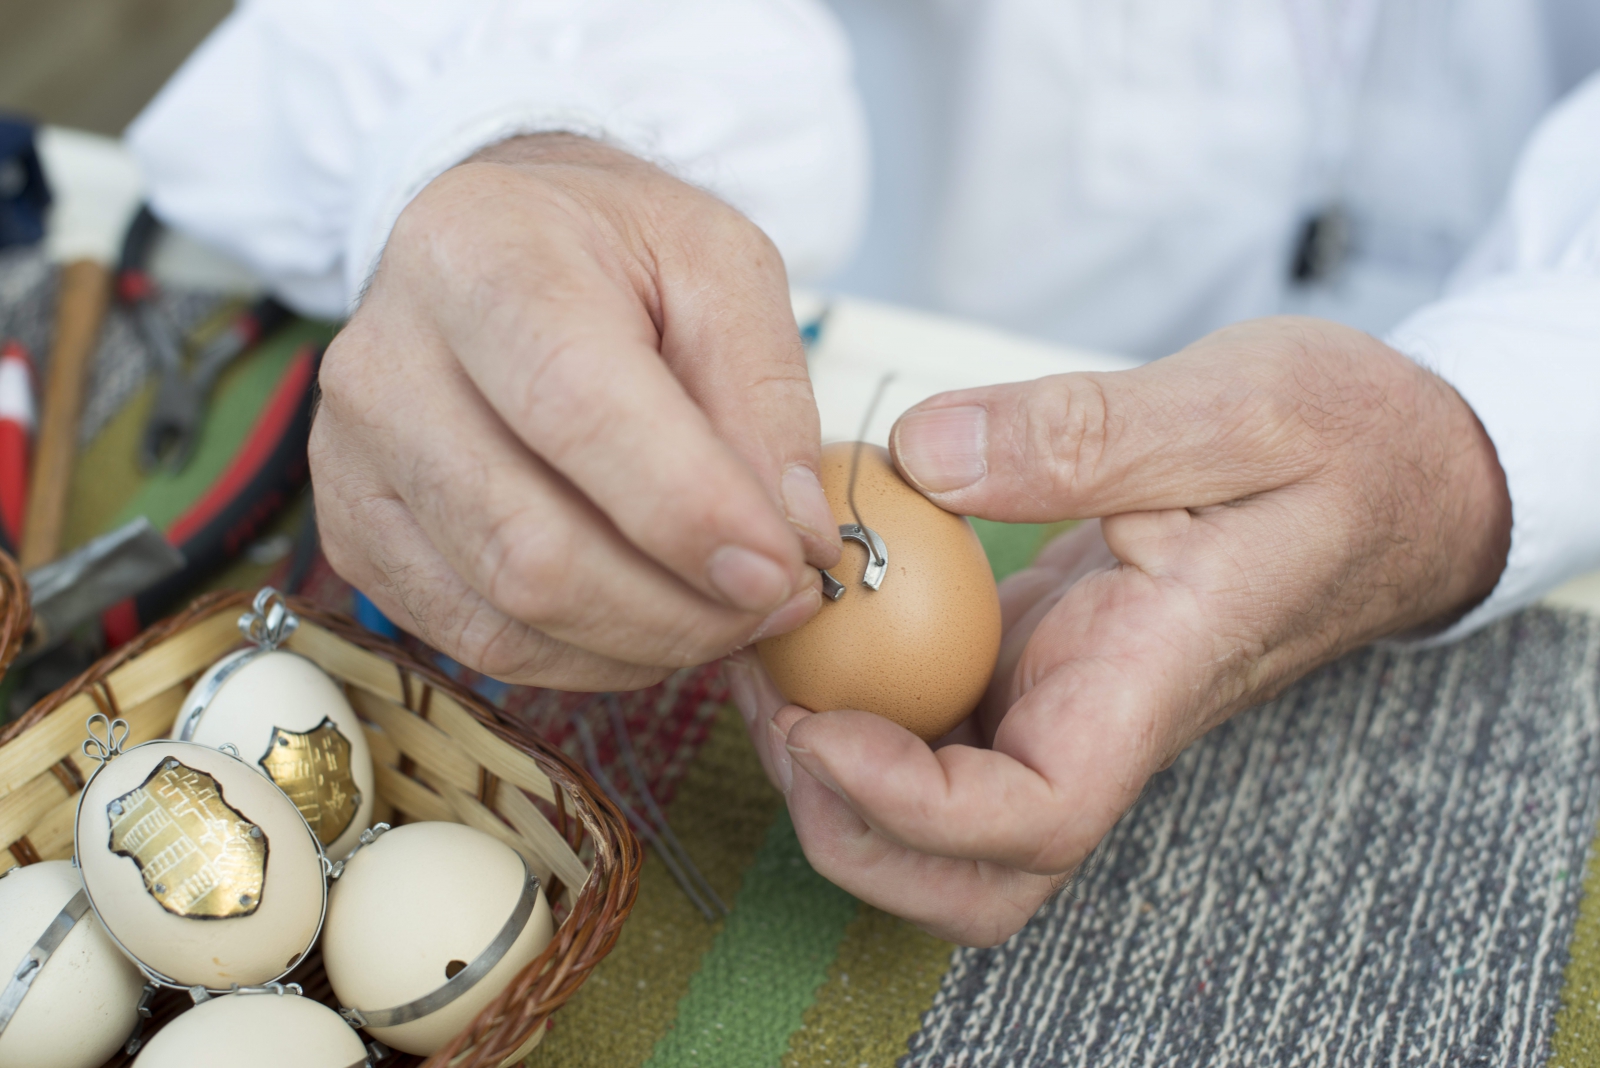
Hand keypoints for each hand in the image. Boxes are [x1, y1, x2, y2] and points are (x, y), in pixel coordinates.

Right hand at [311, 134, 838, 687]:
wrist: (494, 244)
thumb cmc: (613, 250)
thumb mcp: (721, 266)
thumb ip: (766, 395)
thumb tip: (791, 541)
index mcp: (480, 258)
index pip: (577, 410)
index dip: (688, 513)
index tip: (782, 567)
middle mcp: (386, 363)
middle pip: (532, 547)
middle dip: (680, 609)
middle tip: (775, 602)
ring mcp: (351, 460)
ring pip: (508, 615)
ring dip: (647, 643)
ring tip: (729, 610)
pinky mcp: (356, 535)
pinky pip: (480, 645)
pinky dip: (590, 659)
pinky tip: (653, 620)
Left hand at [729, 316, 1510, 944]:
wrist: (1401, 475)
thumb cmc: (1346, 446)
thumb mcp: (1238, 406)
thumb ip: (1088, 431)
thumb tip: (926, 451)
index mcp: (1153, 679)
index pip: (1033, 818)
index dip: (912, 811)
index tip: (823, 727)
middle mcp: (1101, 717)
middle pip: (974, 875)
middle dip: (854, 834)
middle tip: (774, 714)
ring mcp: (1068, 702)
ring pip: (946, 822)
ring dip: (842, 786)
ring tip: (772, 672)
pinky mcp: (1043, 665)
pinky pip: (939, 729)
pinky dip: (864, 707)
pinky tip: (816, 625)